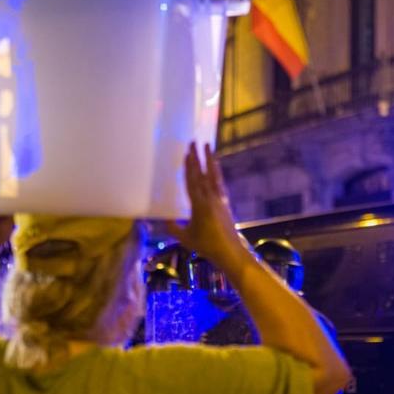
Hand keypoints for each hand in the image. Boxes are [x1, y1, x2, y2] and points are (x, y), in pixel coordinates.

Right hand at [165, 143, 249, 272]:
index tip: (187, 153)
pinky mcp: (225, 202)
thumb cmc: (206, 246)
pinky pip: (220, 183)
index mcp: (199, 205)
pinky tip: (216, 166)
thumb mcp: (185, 238)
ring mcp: (220, 199)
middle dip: (198, 157)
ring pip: (214, 175)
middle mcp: (211, 198)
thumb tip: (163, 218)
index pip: (192, 182)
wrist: (230, 251)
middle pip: (203, 174)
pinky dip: (217, 172)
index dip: (189, 167)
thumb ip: (173, 227)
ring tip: (208, 146)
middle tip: (194, 142)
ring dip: (210, 160)